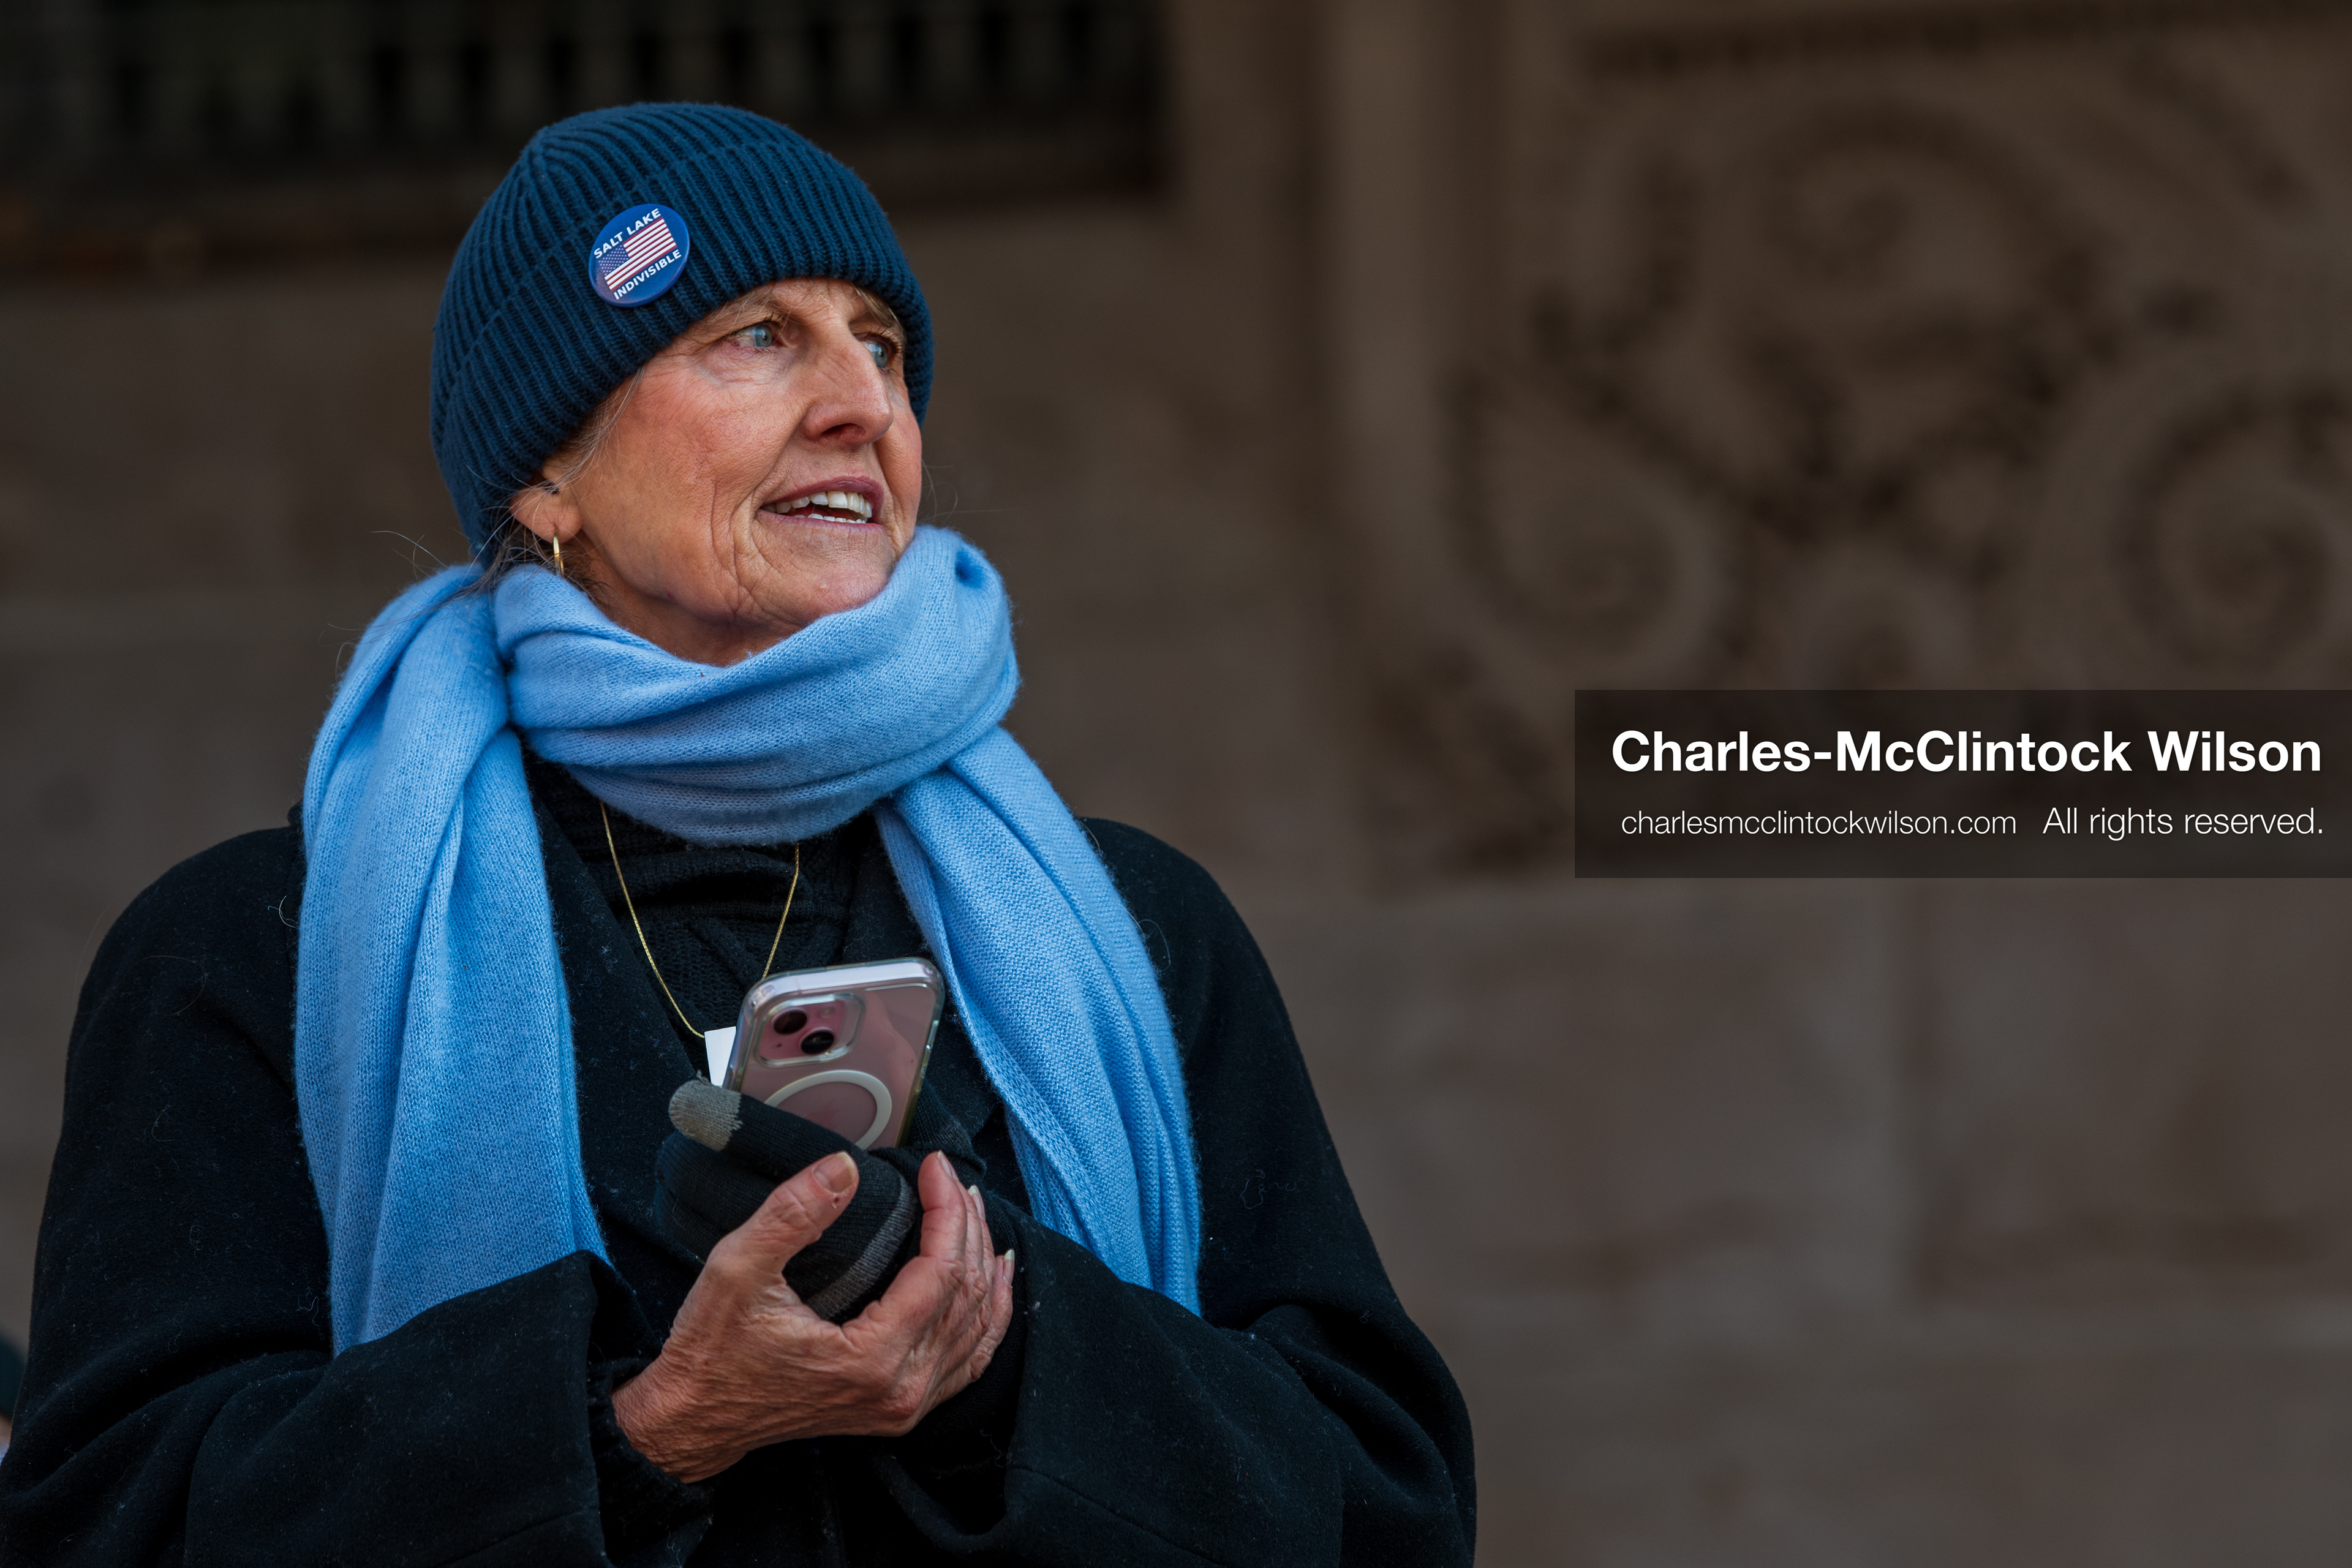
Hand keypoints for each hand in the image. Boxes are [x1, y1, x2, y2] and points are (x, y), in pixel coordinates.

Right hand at [613, 1149, 1013, 1481]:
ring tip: (977, 1213)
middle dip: (968, 1226)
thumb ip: (792, 1215)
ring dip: (984, 1264)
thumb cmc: (712, 1350)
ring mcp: (905, 1405)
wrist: (693, 1419)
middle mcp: (901, 1390)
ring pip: (978, 1326)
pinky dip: (989, 1316)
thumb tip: (844, 1166)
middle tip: (952, 1179)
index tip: (934, 1165)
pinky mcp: (899, 1409)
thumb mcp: (737, 1270)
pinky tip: (995, 1282)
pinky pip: (969, 1360)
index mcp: (870, 1358)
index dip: (946, 1209)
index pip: (940, 1270)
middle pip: (967, 1294)